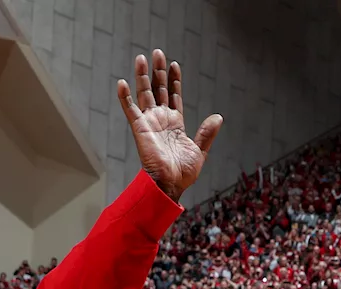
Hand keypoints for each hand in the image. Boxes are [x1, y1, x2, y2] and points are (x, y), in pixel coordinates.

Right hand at [117, 49, 222, 202]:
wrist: (170, 184)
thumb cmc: (183, 173)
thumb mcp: (200, 151)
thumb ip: (207, 133)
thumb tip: (218, 117)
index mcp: (175, 124)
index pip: (174, 96)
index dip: (174, 80)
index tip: (174, 64)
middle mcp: (161, 120)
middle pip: (159, 89)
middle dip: (158, 71)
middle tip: (158, 52)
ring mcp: (149, 122)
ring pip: (144, 93)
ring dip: (142, 75)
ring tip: (142, 57)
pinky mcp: (139, 128)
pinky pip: (129, 109)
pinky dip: (125, 96)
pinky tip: (122, 82)